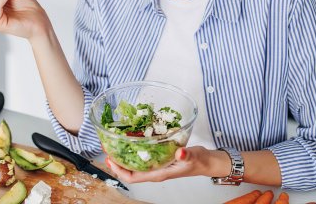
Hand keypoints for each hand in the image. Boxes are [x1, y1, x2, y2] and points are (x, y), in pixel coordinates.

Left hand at [105, 146, 225, 182]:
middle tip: (108, 148)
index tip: (110, 159)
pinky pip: (143, 156)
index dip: (119, 170)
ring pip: (135, 164)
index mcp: (159, 174)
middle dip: (117, 161)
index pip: (133, 177)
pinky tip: (133, 138)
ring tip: (115, 143)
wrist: (207, 162)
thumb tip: (179, 153)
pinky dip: (135, 148)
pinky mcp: (160, 157)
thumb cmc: (199, 162)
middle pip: (130, 171)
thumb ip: (186, 155)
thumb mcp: (193, 157)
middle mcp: (155, 170)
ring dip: (124, 155)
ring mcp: (157, 164)